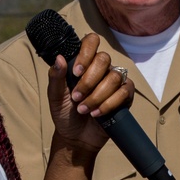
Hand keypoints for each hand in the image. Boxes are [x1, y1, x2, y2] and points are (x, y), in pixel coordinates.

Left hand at [46, 33, 133, 151]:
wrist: (75, 138)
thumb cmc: (65, 114)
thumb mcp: (55, 96)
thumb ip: (56, 77)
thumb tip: (59, 57)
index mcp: (84, 63)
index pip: (91, 42)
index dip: (86, 54)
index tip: (76, 72)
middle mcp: (101, 69)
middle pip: (104, 59)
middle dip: (89, 81)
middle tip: (77, 97)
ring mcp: (114, 82)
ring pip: (113, 77)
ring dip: (96, 95)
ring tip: (84, 109)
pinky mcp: (124, 97)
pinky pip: (124, 91)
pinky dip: (108, 104)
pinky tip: (97, 113)